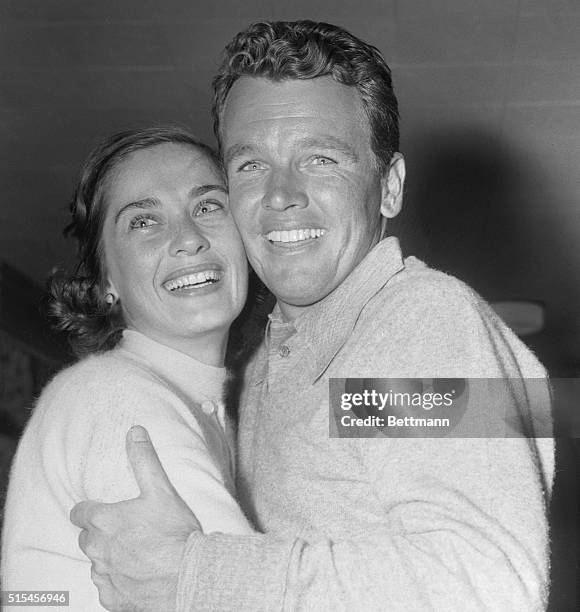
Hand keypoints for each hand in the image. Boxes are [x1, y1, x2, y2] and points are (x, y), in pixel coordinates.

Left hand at [70, 426, 201, 611]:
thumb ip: (144, 459)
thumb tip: (134, 431)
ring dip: (109, 558)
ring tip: (134, 553)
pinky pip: (107, 589)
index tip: (97, 509)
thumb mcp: (161, 489)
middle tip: (123, 530)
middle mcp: (98, 551)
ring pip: (96, 565)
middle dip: (99, 534)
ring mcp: (105, 577)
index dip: (88, 510)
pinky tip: (137, 576)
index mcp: (105, 522)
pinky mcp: (114, 600)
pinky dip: (117, 582)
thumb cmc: (174, 533)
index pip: (79, 513)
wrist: (187, 577)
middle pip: (86, 540)